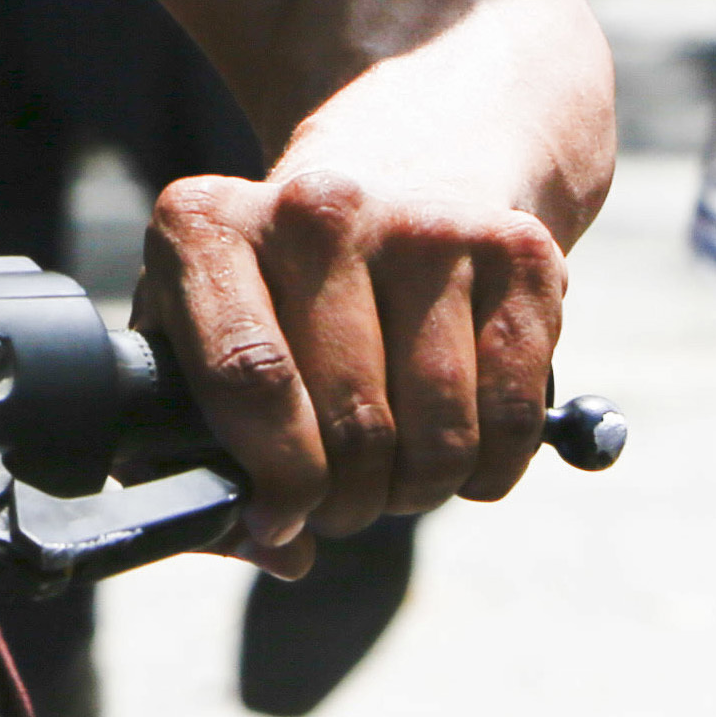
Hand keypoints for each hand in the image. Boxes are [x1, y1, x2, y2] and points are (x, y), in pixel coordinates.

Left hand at [136, 162, 568, 569]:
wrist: (400, 168)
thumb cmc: (274, 292)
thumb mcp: (199, 343)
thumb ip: (202, 459)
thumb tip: (276, 548)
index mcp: (206, 225)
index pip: (250, 378)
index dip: (276, 481)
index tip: (281, 521)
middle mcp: (316, 207)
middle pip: (351, 422)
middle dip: (345, 502)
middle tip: (337, 508)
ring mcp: (423, 222)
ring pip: (438, 432)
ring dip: (417, 492)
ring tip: (391, 477)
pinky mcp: (516, 250)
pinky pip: (513, 417)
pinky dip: (488, 469)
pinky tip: (456, 452)